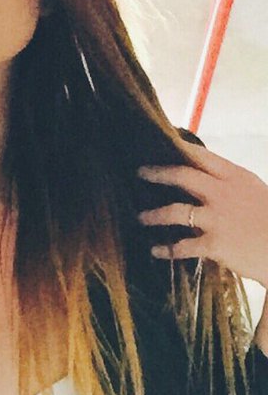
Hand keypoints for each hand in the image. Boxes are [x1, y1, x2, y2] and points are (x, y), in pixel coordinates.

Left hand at [136, 141, 267, 285]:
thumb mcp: (253, 192)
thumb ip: (228, 186)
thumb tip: (201, 181)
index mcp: (236, 177)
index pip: (203, 156)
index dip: (180, 149)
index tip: (161, 143)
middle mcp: (224, 193)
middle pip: (183, 175)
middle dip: (158, 172)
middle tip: (141, 172)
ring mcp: (218, 218)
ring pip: (175, 211)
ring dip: (154, 215)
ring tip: (141, 218)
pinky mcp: (214, 244)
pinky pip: (181, 246)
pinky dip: (165, 249)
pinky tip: (155, 251)